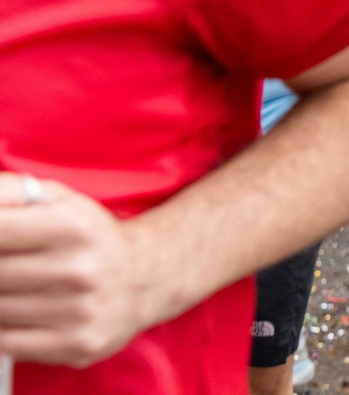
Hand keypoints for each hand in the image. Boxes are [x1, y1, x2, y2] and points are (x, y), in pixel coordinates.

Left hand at [0, 174, 154, 366]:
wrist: (148, 278)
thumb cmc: (90, 237)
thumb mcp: (59, 200)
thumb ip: (10, 192)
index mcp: (74, 226)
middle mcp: (80, 269)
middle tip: (9, 266)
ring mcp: (80, 310)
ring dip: (0, 298)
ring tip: (18, 286)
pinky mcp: (77, 343)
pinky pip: (8, 341)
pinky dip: (5, 328)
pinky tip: (22, 313)